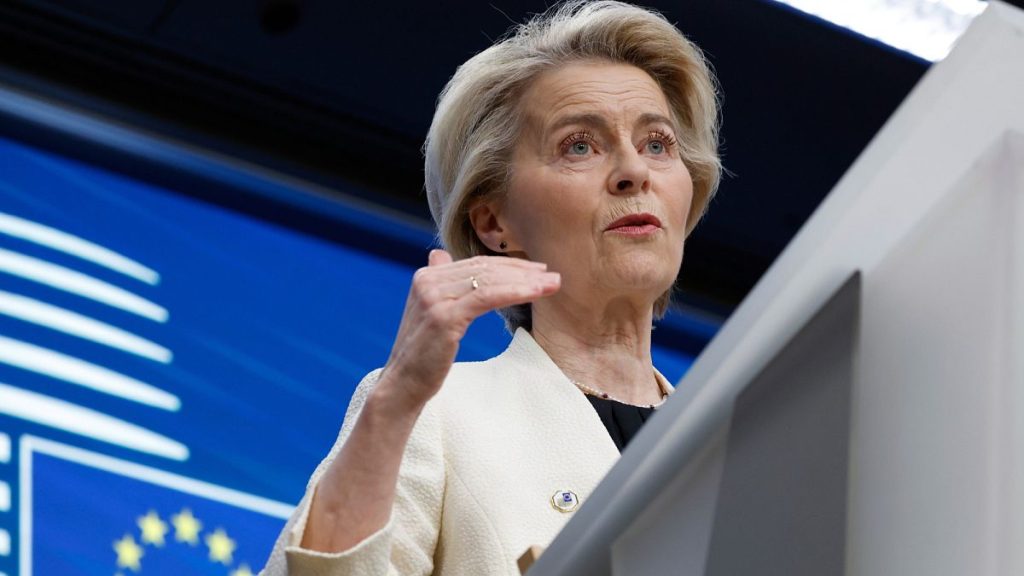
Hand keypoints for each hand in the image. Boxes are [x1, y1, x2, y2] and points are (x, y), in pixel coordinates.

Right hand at [375, 249, 559, 412]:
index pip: (476, 264)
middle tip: (552, 276)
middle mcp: (427, 281)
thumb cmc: (424, 355)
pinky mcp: (444, 316)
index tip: (537, 271)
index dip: (509, 265)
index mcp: (426, 277)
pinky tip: (536, 294)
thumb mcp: (431, 313)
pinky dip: (515, 292)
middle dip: (522, 271)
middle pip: (485, 269)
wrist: (403, 385)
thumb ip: (440, 284)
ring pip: (489, 281)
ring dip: (526, 281)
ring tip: (553, 284)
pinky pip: (487, 297)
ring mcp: (434, 297)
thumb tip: (440, 256)